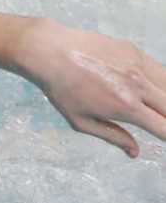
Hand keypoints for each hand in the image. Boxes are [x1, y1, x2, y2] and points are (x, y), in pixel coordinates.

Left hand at [18, 18, 165, 157]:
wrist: (47, 50)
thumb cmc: (59, 88)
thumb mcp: (80, 121)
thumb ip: (112, 136)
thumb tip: (135, 152)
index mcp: (126, 106)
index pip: (165, 128)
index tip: (163, 137)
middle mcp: (137, 84)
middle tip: (159, 123)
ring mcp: (136, 64)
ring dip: (164, 100)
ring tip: (155, 107)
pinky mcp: (132, 50)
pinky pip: (157, 69)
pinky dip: (159, 81)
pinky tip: (149, 88)